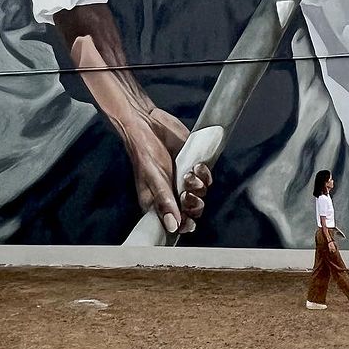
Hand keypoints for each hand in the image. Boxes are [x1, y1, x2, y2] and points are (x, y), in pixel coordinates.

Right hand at [121, 108, 212, 235]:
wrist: (148, 123)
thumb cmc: (143, 150)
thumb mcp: (152, 177)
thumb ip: (163, 201)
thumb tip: (172, 226)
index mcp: (157, 203)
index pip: (175, 223)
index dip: (185, 224)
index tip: (190, 221)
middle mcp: (172, 194)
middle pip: (192, 211)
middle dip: (194, 204)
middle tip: (186, 193)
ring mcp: (182, 180)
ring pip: (201, 194)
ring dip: (198, 186)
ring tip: (187, 174)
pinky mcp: (192, 166)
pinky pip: (206, 178)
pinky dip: (204, 174)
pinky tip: (195, 166)